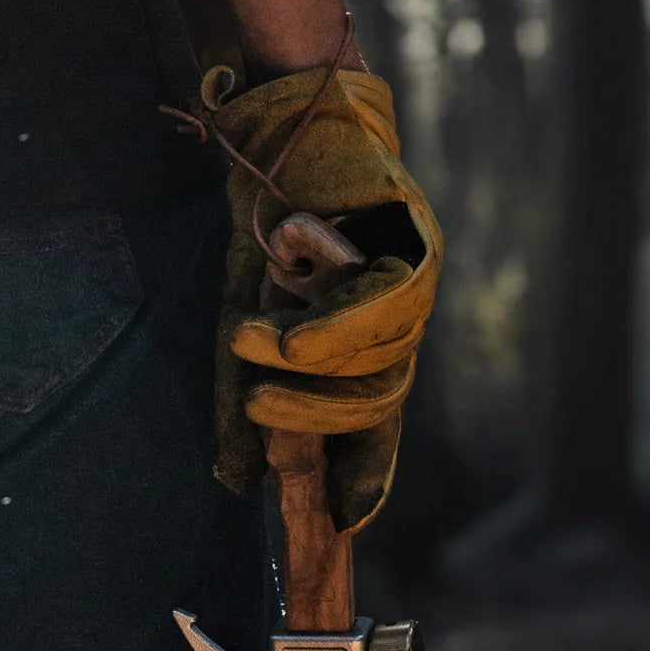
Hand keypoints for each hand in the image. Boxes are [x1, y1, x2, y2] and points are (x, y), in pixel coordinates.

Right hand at [172, 38, 441, 534]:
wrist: (284, 129)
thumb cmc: (268, 223)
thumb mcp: (246, 315)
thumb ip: (245, 395)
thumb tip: (234, 484)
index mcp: (369, 342)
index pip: (378, 421)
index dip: (366, 471)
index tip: (344, 520)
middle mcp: (401, 320)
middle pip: (381, 398)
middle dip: (320, 422)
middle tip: (261, 418)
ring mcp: (414, 283)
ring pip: (381, 355)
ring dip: (313, 365)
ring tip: (251, 349)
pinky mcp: (413, 242)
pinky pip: (383, 304)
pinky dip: (331, 325)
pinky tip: (286, 331)